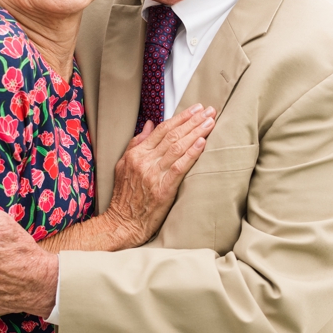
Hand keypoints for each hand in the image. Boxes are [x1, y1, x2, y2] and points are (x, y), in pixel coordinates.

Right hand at [101, 105, 214, 246]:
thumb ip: (137, 144)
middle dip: (192, 121)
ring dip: (196, 132)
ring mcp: (153, 175)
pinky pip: (180, 167)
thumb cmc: (125, 196)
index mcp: (136, 154)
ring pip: (177, 148)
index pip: (161, 130)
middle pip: (172, 136)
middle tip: (208, 110)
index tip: (194, 109)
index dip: (179, 118)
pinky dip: (191, 153)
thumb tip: (149, 125)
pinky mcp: (163, 189)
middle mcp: (144, 161)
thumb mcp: (123, 165)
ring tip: (210, 122)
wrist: (123, 222)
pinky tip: (202, 143)